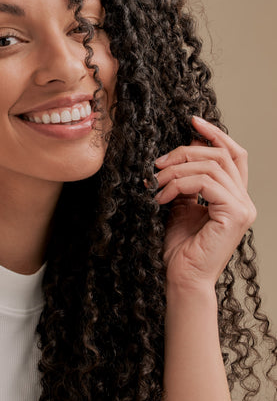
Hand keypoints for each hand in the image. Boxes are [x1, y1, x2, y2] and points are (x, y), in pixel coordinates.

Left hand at [154, 116, 255, 288]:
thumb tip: (174, 159)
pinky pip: (206, 183)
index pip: (233, 154)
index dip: (215, 134)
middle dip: (185, 151)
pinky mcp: (234, 214)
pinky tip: (162, 198)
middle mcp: (244, 200)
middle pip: (220, 155)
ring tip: (156, 184)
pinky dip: (179, 184)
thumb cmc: (179, 250)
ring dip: (177, 170)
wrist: (181, 279)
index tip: (191, 121)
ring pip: (211, 166)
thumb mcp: (180, 207)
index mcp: (234, 197)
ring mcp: (243, 207)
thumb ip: (185, 184)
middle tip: (158, 163)